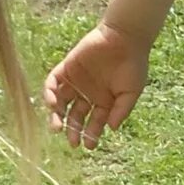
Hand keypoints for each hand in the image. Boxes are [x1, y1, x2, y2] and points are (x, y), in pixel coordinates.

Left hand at [45, 24, 150, 147]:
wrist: (125, 38)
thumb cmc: (133, 65)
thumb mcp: (131, 92)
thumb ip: (121, 110)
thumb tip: (111, 129)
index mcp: (104, 101)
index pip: (94, 122)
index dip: (91, 135)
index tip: (88, 145)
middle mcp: (88, 93)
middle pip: (76, 116)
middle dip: (73, 129)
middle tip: (71, 141)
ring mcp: (76, 81)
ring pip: (62, 102)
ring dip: (57, 115)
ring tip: (57, 126)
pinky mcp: (67, 68)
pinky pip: (54, 83)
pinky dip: (50, 93)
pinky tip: (53, 104)